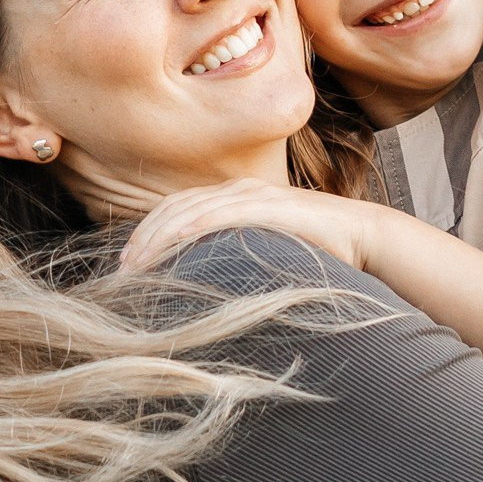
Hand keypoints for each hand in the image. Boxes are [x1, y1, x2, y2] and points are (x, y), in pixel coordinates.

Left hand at [118, 180, 374, 282]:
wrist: (362, 236)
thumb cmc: (314, 252)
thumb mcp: (262, 255)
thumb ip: (232, 260)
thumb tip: (202, 291)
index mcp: (229, 199)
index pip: (173, 211)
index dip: (145, 235)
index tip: (125, 265)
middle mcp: (234, 190)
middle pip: (171, 208)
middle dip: (142, 239)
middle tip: (120, 270)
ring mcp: (250, 194)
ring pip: (187, 209)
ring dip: (157, 237)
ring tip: (135, 264)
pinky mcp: (267, 204)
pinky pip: (220, 212)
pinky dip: (193, 225)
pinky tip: (175, 241)